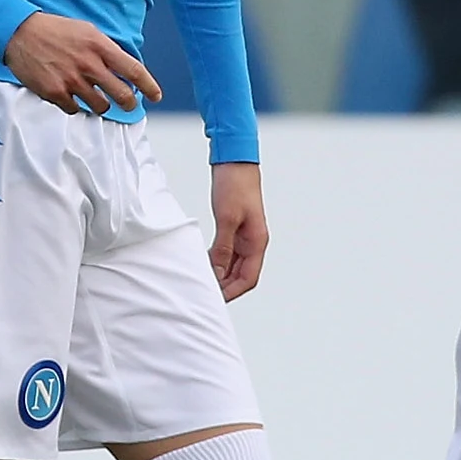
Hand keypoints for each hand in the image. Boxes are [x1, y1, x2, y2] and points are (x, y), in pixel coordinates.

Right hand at [2, 12, 161, 115]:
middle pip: (122, 95)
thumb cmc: (55, 30)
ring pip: (100, 106)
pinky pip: (74, 109)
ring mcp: (72, 80)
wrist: (19, 32)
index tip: (156, 96)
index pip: (133, 70)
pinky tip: (69, 95)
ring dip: (101, 104)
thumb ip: (106, 49)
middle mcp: (89, 64)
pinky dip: (75, 105)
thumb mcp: (86, 31)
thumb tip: (123, 66)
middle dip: (130, 103)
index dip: (149, 86)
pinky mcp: (55, 92)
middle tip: (129, 104)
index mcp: (99, 46)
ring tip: (93, 96)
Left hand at [208, 161, 268, 300]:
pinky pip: (228, 251)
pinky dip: (217, 260)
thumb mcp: (226, 218)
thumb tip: (218, 272)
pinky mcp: (235, 226)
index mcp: (257, 241)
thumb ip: (223, 248)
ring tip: (203, 280)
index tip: (216, 300)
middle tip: (205, 294)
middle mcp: (253, 241)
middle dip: (226, 286)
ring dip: (221, 274)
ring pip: (234, 264)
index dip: (233, 292)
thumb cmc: (235, 184)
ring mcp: (244, 234)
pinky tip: (204, 262)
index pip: (248, 278)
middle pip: (242, 274)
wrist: (234, 160)